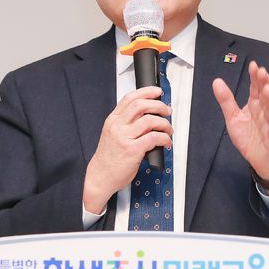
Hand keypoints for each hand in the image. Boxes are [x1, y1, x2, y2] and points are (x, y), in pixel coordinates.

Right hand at [83, 86, 172, 213]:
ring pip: (150, 120)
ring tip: (168, 129)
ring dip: (164, 124)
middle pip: (141, 105)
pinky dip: (164, 138)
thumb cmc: (108, 158)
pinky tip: (166, 142)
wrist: (101, 176)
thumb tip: (147, 115)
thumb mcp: (112, 134)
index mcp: (113, 120)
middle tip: (167, 111)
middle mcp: (117, 126)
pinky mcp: (133, 150)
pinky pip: (154, 138)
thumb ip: (125, 123)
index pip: (129, 98)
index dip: (146, 92)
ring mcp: (124, 138)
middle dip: (158, 105)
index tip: (157, 92)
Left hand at [212, 61, 268, 194]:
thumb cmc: (249, 138)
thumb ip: (226, 100)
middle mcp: (264, 112)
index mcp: (255, 106)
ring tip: (268, 89)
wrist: (261, 160)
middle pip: (266, 96)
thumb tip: (216, 81)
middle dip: (264, 83)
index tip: (253, 65)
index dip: (255, 77)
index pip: (256, 89)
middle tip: (262, 72)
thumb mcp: (233, 118)